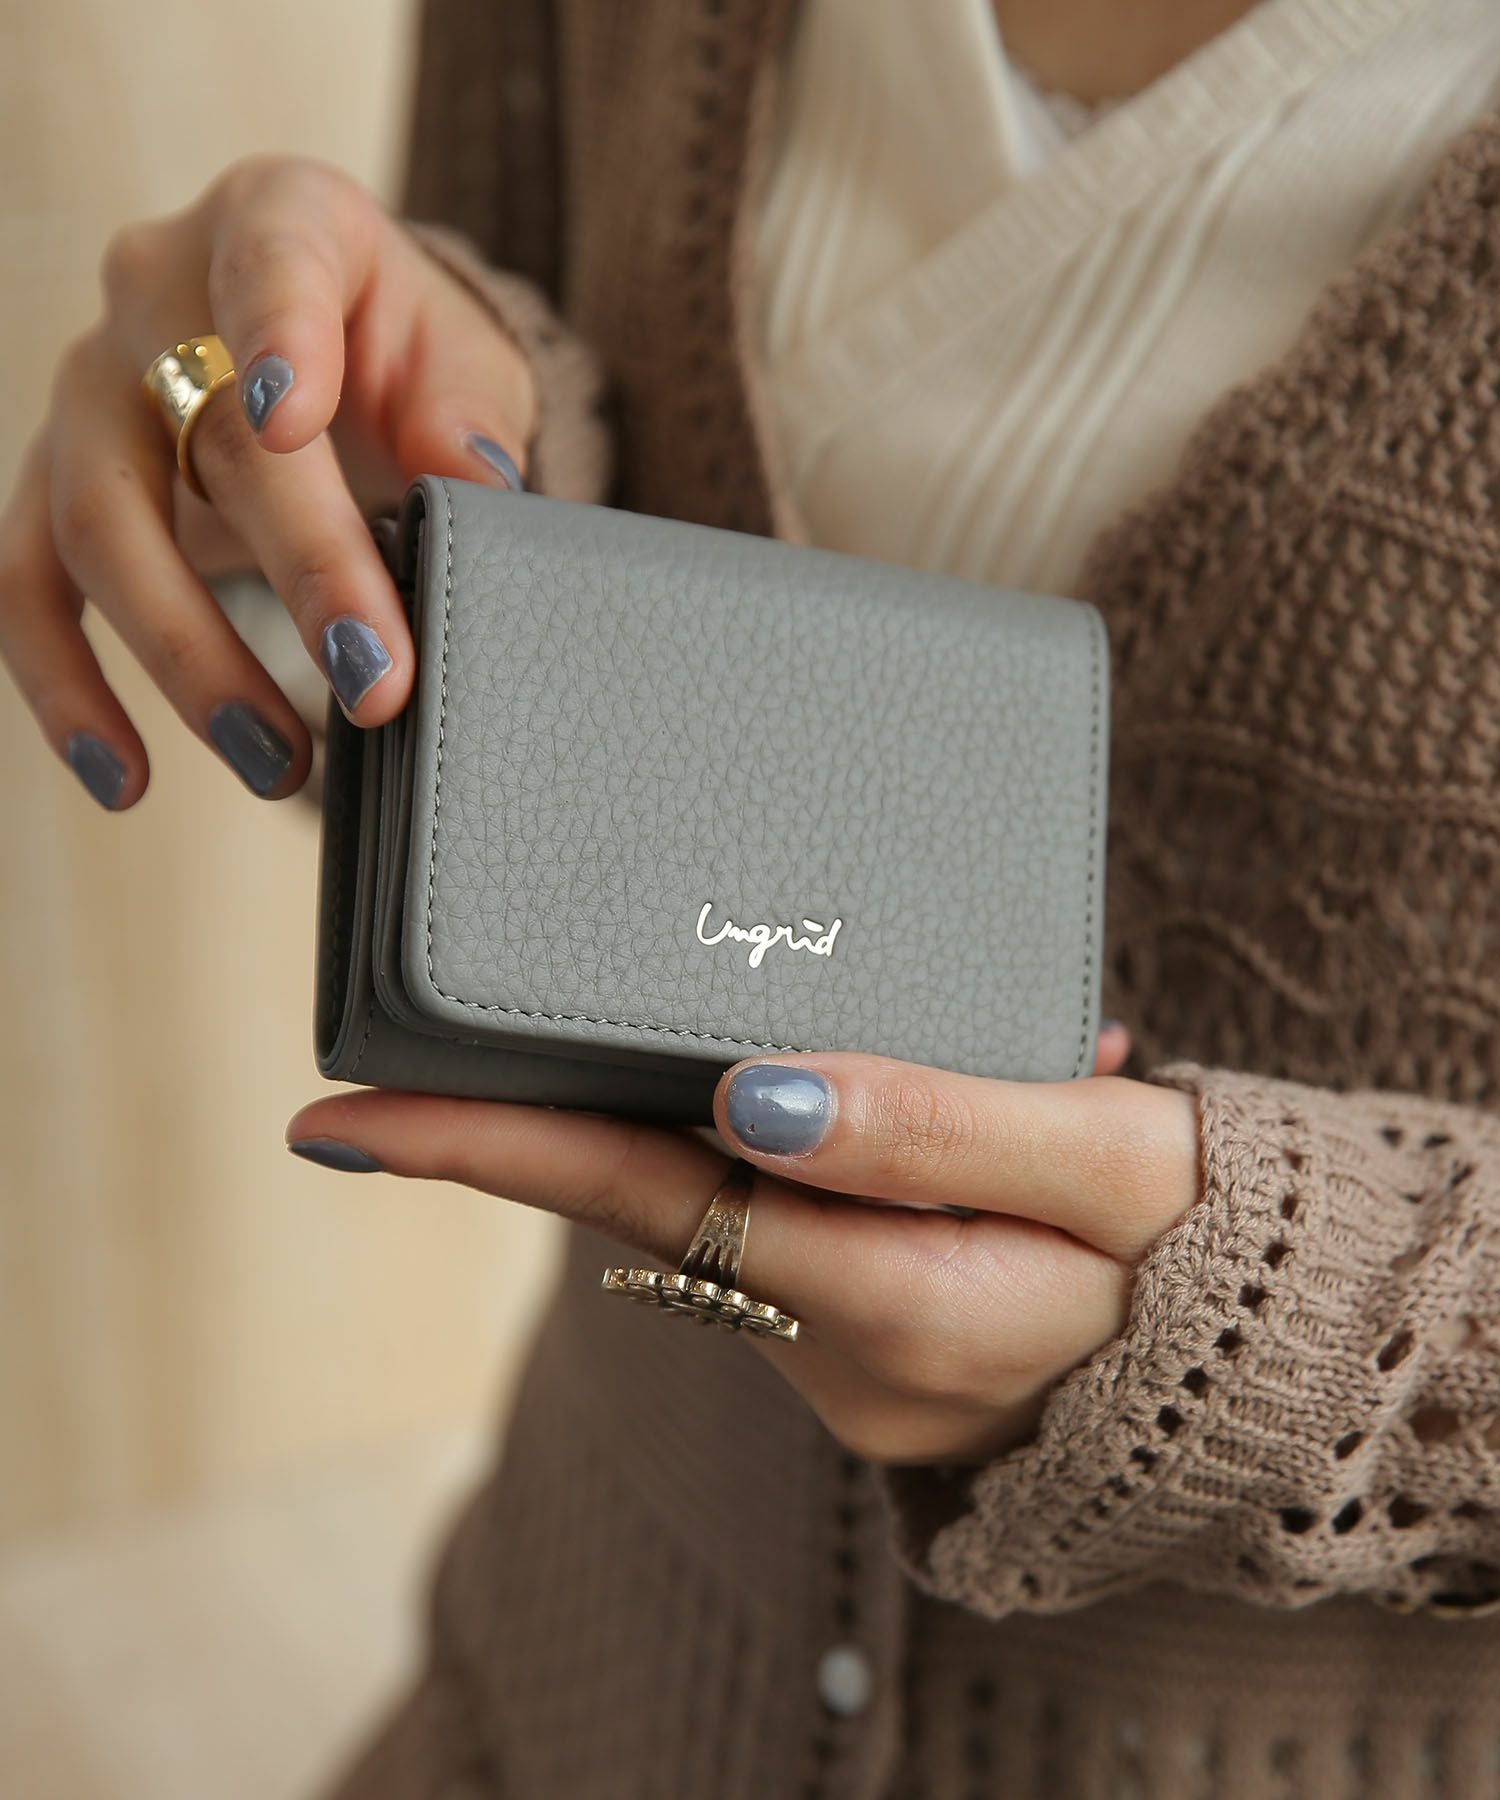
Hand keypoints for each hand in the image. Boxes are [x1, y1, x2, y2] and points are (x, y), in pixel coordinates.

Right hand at [0, 155, 533, 807]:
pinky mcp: (50, 482)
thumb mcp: (459, 357)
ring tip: (276, 764)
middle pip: (208, 435)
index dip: (279, 337)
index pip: (271, 265)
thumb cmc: (396, 350)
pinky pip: (26, 586)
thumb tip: (478, 490)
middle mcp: (155, 294)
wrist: (311, 352)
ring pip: (98, 524)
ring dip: (186, 659)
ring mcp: (86, 391)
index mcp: (275, 223)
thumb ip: (467, 410)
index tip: (296, 420)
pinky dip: (66, 687)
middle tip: (374, 685)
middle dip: (298, 573)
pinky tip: (122, 777)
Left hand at [285, 1025, 1202, 1464]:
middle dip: (521, 1140)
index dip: (492, 1148)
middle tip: (389, 1073)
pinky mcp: (865, 1346)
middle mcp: (841, 1353)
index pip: (651, 1199)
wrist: (1260, 1351)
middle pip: (646, 1211)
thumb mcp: (1101, 1162)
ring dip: (663, 1133)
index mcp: (898, 1303)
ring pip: (710, 1221)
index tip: (346, 1113)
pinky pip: (771, 1237)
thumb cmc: (1199, 1243)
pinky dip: (754, 1163)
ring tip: (655, 1037)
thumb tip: (751, 1088)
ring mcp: (845, 1363)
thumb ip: (935, 1123)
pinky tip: (783, 1098)